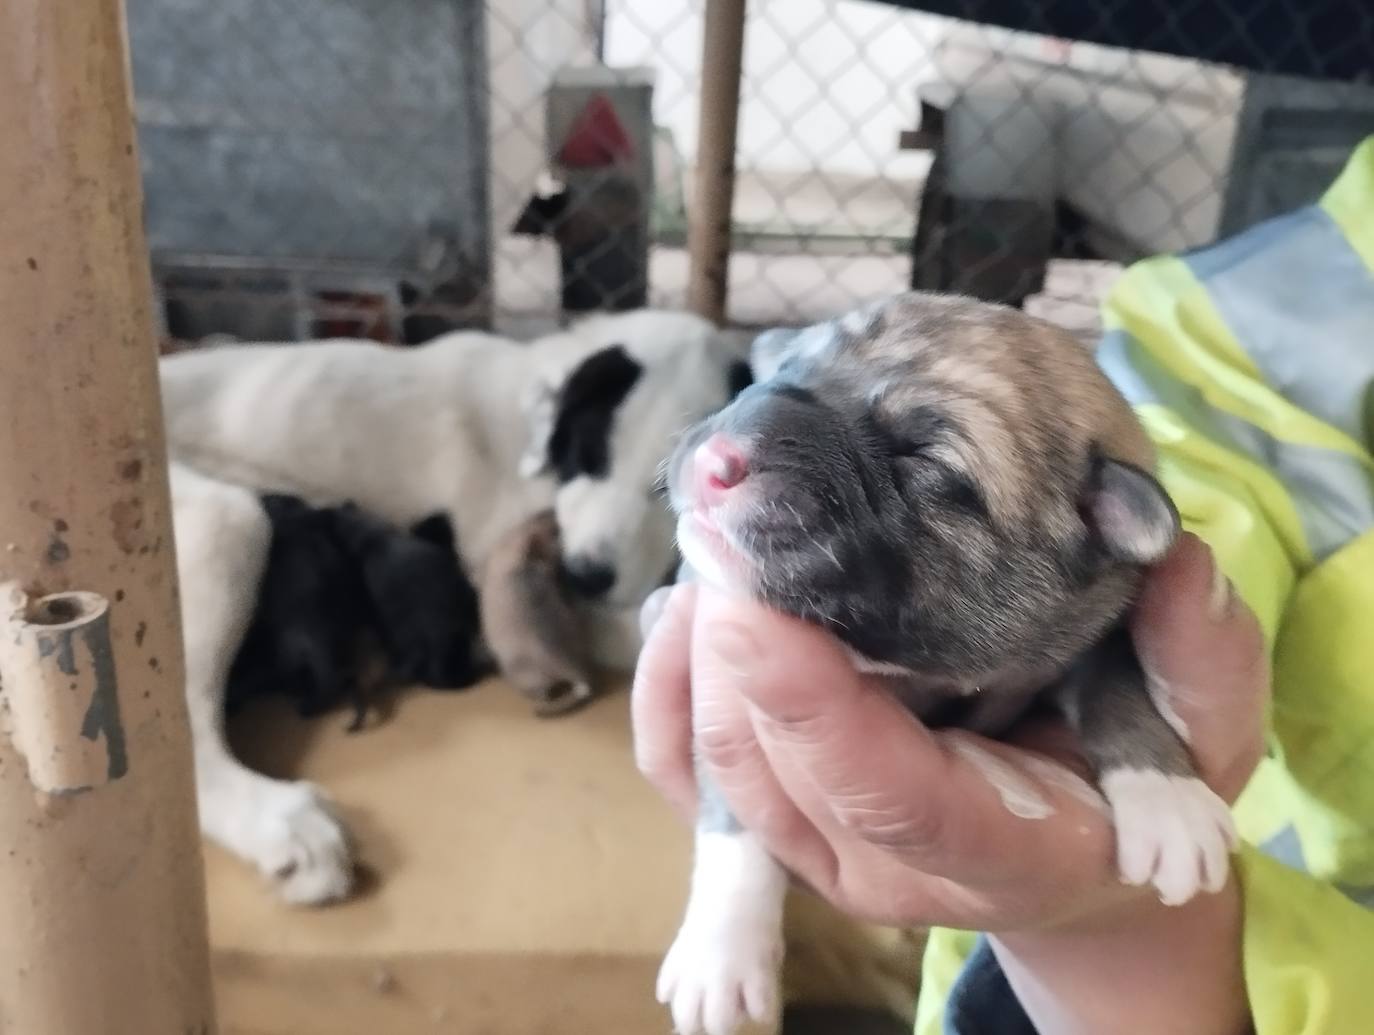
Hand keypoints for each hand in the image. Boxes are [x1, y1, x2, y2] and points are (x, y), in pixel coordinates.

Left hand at [633, 533, 1265, 1032]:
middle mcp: (886, 863)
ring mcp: (820, 851)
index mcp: (999, 849)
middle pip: (774, 769)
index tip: (751, 603)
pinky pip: (686, 768)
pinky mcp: (779, 822)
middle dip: (730, 644)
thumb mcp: (1201, 734)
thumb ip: (1199, 660)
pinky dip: (667, 683)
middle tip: (726, 517)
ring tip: (710, 536)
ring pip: (715, 765)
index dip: (814, 705)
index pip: (889, 793)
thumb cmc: (1140, 796)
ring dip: (695, 651)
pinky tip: (684, 600)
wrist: (1080, 865)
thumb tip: (1173, 560)